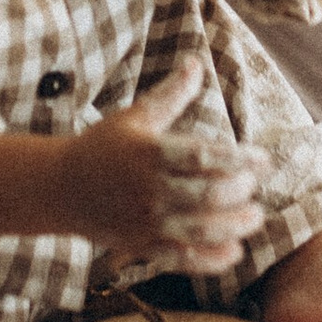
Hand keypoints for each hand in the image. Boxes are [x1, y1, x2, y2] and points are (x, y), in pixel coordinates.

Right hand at [76, 57, 259, 276]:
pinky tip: (234, 251)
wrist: (58, 188)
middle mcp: (149, 190)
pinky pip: (182, 259)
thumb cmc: (101, 147)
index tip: (264, 159)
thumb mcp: (134, 116)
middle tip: (255, 186)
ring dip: (235, 226)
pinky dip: (211, 259)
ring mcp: (145, 222)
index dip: (240, 159)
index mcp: (149, 153)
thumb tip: (196, 62)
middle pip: (207, 195)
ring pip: (200, 230)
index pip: (204, 156)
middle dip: (240, 191)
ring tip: (255, 217)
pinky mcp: (141, 246)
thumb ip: (170, 94)